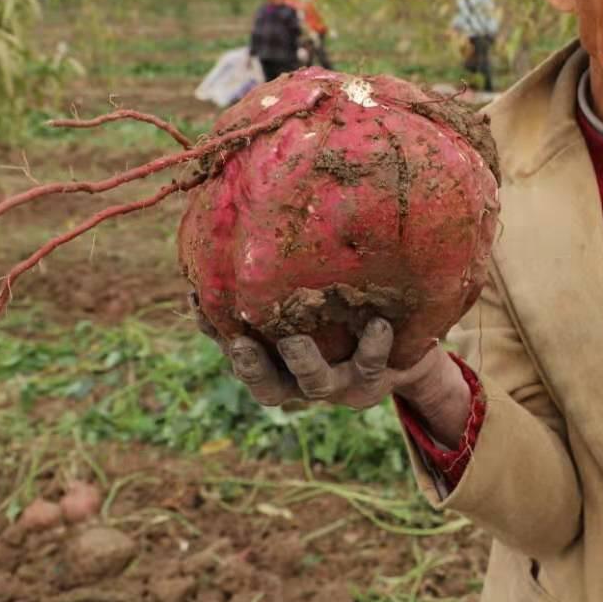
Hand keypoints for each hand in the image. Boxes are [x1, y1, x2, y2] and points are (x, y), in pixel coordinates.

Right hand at [190, 296, 472, 442]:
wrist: (406, 346)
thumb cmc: (346, 309)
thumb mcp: (312, 290)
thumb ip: (284, 272)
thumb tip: (249, 215)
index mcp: (276, 358)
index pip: (233, 344)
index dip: (211, 327)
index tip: (196, 298)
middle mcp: (302, 378)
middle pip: (267, 386)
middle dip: (251, 367)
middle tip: (242, 344)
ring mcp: (339, 383)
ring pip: (315, 385)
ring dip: (304, 363)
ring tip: (295, 341)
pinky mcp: (375, 379)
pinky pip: (373, 365)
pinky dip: (373, 346)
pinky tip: (378, 323)